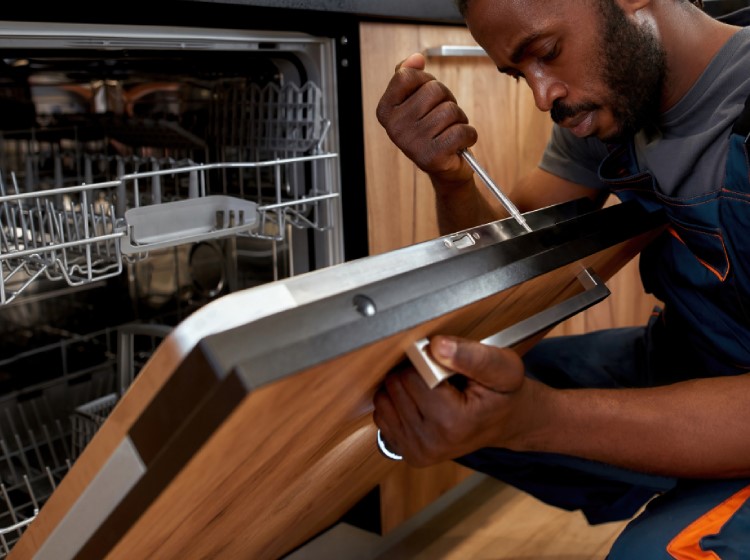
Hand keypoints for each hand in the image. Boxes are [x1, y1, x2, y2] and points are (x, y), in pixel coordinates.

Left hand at [373, 335, 549, 466]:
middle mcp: (431, 442)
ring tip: (432, 391)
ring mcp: (417, 451)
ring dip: (403, 388)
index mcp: (452, 422)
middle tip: (441, 380)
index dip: (426, 362)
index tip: (446, 369)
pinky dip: (398, 404)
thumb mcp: (503, 368)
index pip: (411, 375)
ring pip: (384, 399)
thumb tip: (436, 346)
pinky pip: (382, 415)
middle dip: (414, 374)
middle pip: (395, 385)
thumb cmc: (503, 395)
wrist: (506, 424)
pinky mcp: (408, 454)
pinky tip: (423, 404)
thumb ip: (472, 355)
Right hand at [375, 53, 477, 188]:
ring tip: (450, 131)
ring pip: (450, 110)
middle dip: (447, 100)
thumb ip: (410, 75)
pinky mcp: (432, 157)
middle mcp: (394, 128)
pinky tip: (460, 143)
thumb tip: (416, 58)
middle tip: (443, 118)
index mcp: (386, 111)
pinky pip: (462, 130)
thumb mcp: (416, 100)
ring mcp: (412, 144)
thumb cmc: (433, 130)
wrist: (445, 168)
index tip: (428, 97)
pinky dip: (469, 135)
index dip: (426, 81)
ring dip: (459, 119)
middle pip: (434, 90)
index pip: (407, 76)